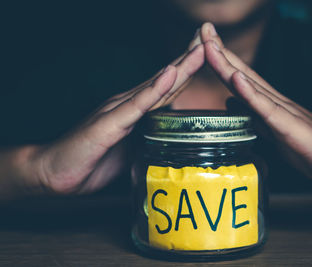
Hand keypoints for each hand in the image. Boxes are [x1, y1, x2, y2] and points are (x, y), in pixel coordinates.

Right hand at [25, 31, 204, 194]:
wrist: (56, 171)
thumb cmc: (94, 160)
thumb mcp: (132, 151)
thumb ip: (150, 140)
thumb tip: (174, 142)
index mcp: (137, 111)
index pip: (169, 87)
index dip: (190, 70)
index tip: (211, 53)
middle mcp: (130, 104)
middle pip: (167, 79)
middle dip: (190, 58)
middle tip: (211, 36)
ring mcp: (119, 111)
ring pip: (155, 86)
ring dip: (180, 66)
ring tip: (199, 48)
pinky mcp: (108, 124)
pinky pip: (136, 105)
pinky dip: (154, 89)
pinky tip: (170, 74)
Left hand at [200, 22, 311, 189]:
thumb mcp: (275, 132)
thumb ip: (254, 115)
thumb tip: (231, 101)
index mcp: (269, 106)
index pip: (240, 78)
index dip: (220, 60)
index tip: (201, 42)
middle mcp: (275, 103)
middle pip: (242, 74)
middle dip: (219, 52)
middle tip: (203, 29)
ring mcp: (284, 114)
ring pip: (251, 86)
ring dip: (229, 65)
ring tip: (211, 45)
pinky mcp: (292, 130)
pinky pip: (269, 111)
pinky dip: (251, 95)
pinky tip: (238, 79)